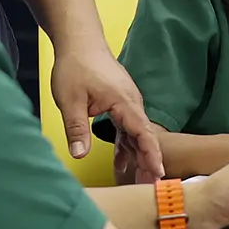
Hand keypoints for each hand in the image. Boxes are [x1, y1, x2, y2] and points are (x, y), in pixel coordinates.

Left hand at [52, 41, 162, 176]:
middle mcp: (131, 103)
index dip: (151, 154)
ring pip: (137, 134)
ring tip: (140, 181)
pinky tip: (122, 163)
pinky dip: (127, 146)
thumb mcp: (70, 100)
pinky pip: (127, 129)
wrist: (79, 42)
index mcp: (124, 101)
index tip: (158, 172)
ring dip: (138, 156)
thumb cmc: (76, 66)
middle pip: (144, 137)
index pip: (143, 132)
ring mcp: (127, 103)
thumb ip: (76, 128)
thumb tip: (79, 155)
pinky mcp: (120, 104)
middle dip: (148, 162)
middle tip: (150, 186)